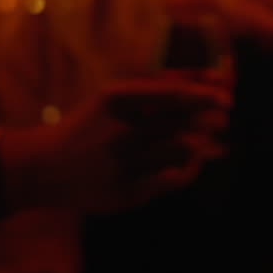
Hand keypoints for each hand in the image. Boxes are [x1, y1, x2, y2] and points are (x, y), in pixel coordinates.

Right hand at [0, 72, 229, 214]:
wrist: (46, 167)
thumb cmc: (92, 125)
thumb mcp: (116, 97)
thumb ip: (159, 87)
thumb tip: (209, 79)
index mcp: (115, 100)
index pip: (170, 95)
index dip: (203, 97)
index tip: (226, 98)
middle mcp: (118, 132)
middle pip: (179, 124)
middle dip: (209, 121)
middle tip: (224, 119)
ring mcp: (121, 165)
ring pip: (180, 153)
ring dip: (203, 146)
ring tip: (214, 143)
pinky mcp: (124, 192)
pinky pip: (171, 181)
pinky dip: (188, 171)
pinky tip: (193, 164)